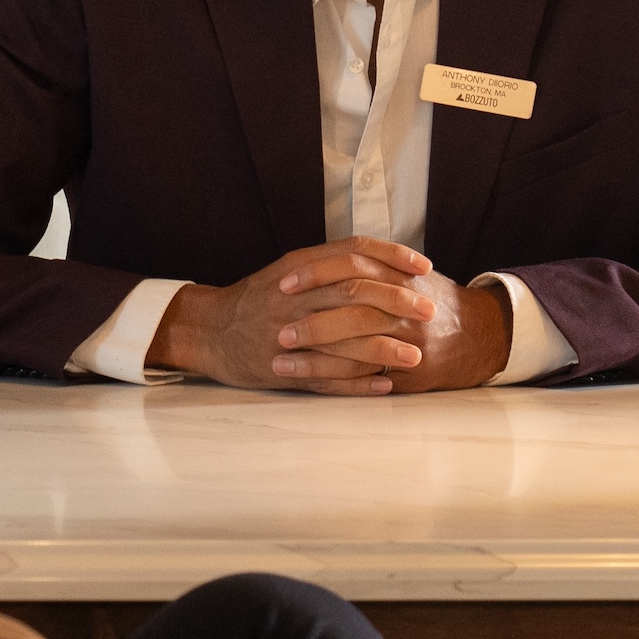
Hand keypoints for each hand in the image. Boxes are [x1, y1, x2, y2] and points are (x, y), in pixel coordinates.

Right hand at [158, 241, 508, 395]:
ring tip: (415, 356)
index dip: (392, 256)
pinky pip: (326, 379)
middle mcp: (294, 297)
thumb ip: (328, 264)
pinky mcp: (284, 370)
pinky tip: (385, 386)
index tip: (424, 267)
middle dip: (397, 302)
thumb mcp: (288, 270)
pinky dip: (358, 384)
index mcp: (298, 269)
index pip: (353, 252)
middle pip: (355, 293)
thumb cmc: (256, 300)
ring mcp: (288, 335)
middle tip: (429, 312)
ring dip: (384, 348)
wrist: (209, 331)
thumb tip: (378, 258)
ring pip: (344, 339)